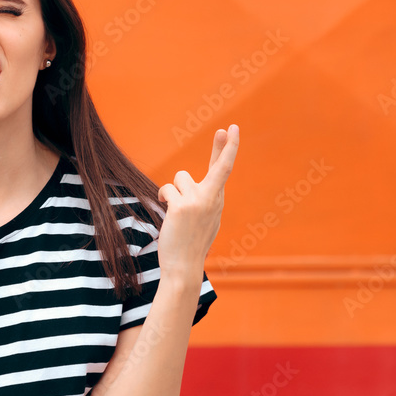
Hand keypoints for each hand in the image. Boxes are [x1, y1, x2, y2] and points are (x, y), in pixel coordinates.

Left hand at [155, 124, 239, 279]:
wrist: (184, 267)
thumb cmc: (190, 243)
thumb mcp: (203, 219)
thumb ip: (203, 200)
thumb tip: (189, 184)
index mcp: (218, 200)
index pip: (224, 170)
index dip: (228, 148)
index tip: (231, 129)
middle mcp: (213, 199)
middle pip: (218, 166)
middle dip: (223, 146)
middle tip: (225, 128)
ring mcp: (199, 202)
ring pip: (180, 178)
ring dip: (173, 191)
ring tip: (175, 210)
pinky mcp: (182, 206)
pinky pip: (167, 190)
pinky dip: (164, 198)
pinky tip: (168, 213)